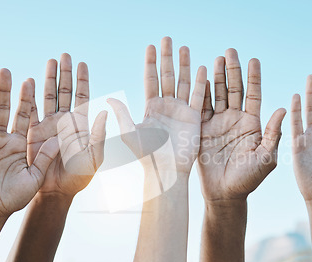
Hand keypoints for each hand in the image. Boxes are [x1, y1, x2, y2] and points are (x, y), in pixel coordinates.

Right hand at [0, 69, 58, 217]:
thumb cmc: (17, 197)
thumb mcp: (36, 177)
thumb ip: (46, 157)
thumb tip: (61, 138)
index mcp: (22, 141)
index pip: (26, 115)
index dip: (27, 98)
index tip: (31, 80)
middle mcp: (4, 138)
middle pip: (5, 109)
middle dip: (6, 90)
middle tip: (7, 71)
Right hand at [27, 54, 106, 196]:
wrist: (55, 192)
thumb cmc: (79, 178)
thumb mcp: (93, 158)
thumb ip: (99, 135)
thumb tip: (104, 111)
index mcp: (81, 125)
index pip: (82, 97)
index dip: (82, 81)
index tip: (82, 63)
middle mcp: (65, 121)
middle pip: (65, 92)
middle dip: (65, 73)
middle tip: (65, 55)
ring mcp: (48, 125)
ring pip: (49, 97)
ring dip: (49, 79)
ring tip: (50, 61)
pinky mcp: (33, 132)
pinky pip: (31, 110)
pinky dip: (30, 96)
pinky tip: (30, 81)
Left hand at [108, 37, 206, 175]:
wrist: (167, 172)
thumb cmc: (146, 156)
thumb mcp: (130, 133)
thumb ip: (122, 114)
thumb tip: (109, 97)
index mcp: (150, 108)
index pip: (150, 79)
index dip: (151, 63)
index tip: (151, 46)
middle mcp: (166, 106)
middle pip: (167, 76)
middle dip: (167, 57)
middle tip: (167, 39)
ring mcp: (181, 111)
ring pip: (183, 82)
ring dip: (184, 65)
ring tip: (184, 47)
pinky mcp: (194, 118)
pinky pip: (198, 96)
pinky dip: (201, 82)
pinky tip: (202, 67)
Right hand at [197, 49, 285, 201]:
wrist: (225, 195)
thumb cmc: (250, 180)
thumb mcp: (266, 158)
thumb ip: (274, 134)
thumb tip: (282, 109)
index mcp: (253, 124)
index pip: (254, 95)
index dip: (254, 78)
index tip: (253, 60)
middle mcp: (236, 119)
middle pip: (234, 89)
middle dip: (233, 70)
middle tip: (230, 51)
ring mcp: (218, 123)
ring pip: (217, 95)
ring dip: (216, 77)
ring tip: (216, 59)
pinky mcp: (202, 130)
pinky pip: (201, 108)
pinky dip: (200, 93)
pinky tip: (199, 78)